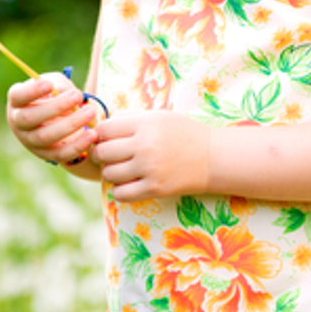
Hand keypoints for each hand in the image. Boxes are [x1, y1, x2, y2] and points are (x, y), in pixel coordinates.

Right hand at [6, 72, 97, 165]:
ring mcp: (30, 141)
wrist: (57, 117)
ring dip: (70, 125)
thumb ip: (58, 84)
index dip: (32, 91)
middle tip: (78, 95)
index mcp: (17, 102)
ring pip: (45, 137)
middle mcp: (18, 123)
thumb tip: (62, 91)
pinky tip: (92, 134)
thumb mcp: (54, 83)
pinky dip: (77, 146)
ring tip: (90, 112)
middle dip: (56, 107)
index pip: (18, 96)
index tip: (49, 84)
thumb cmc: (53, 95)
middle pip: (30, 118)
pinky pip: (60, 154)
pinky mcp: (46, 155)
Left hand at [90, 111, 210, 201]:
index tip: (103, 138)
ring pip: (109, 174)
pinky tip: (128, 184)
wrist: (211, 157)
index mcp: (145, 124)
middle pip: (103, 152)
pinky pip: (121, 194)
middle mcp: (145, 145)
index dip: (99, 134)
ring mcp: (149, 168)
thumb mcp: (159, 117)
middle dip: (100, 155)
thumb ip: (130, 120)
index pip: (104, 129)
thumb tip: (99, 128)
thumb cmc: (183, 133)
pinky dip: (120, 190)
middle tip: (106, 156)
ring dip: (110, 173)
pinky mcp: (155, 189)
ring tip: (120, 169)